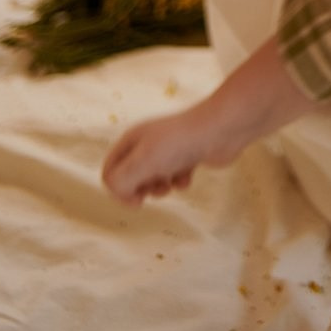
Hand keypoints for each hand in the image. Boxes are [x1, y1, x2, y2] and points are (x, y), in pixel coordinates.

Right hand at [102, 104, 236, 205]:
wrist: (220, 130)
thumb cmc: (178, 143)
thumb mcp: (142, 162)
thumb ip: (121, 181)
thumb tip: (122, 195)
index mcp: (131, 140)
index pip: (109, 170)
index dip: (117, 190)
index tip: (136, 199)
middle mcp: (147, 144)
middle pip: (131, 177)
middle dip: (140, 190)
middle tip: (153, 191)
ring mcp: (168, 150)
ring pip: (153, 180)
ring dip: (159, 188)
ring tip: (170, 185)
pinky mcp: (187, 157)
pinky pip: (175, 178)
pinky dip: (179, 182)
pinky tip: (187, 176)